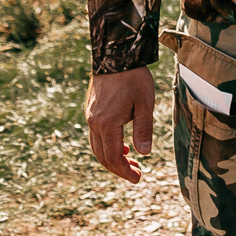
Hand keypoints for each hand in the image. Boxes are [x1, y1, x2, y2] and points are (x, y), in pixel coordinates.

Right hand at [86, 67, 156, 183]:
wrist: (115, 56)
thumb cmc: (134, 79)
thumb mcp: (145, 103)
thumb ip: (144, 129)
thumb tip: (144, 154)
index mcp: (106, 124)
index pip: (113, 156)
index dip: (124, 171)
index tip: (137, 178)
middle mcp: (94, 123)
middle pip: (102, 155)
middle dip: (119, 168)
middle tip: (136, 175)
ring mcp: (90, 117)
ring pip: (97, 146)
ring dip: (113, 158)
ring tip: (131, 162)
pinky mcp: (91, 111)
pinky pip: (96, 135)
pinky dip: (108, 145)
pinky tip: (123, 145)